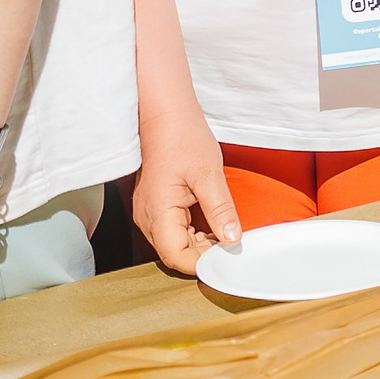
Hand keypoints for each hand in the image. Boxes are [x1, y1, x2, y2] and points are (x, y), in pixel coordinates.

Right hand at [134, 113, 240, 274]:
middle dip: (204, 254)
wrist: (165, 115)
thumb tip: (233, 239)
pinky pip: (172, 229)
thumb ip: (221, 210)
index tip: (228, 258)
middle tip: (232, 243)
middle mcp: (147, 218)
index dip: (202, 263)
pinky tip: (212, 222)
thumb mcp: (209, 175)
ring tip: (225, 231)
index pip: (177, 257)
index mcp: (157, 212)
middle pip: (175, 253)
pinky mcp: (154, 206)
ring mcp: (148, 213)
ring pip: (174, 243)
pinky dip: (193, 231)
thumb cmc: (183, 138)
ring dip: (199, 243)